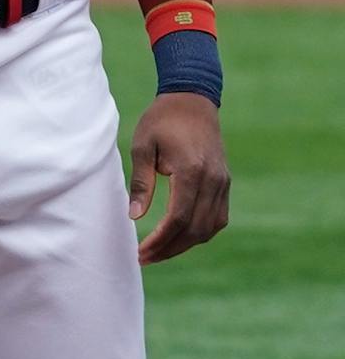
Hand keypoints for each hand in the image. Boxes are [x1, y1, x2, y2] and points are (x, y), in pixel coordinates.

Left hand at [128, 91, 229, 263]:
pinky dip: (200, 232)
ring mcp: (223, 183)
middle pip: (196, 229)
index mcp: (192, 170)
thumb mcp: (142, 146)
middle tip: (144, 258)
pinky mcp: (225, 183)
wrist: (192, 100)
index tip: (141, 251)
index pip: (179, 218)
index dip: (160, 240)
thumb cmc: (161, 121)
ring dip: (185, 244)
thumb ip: (141, 182)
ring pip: (210, 227)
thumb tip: (134, 216)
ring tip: (158, 252)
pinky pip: (218, 218)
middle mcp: (213, 181)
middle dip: (170, 248)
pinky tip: (179, 237)